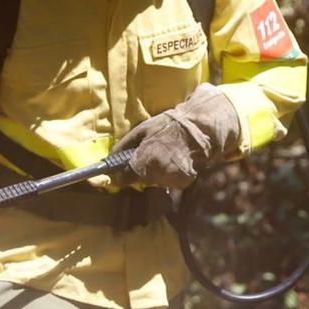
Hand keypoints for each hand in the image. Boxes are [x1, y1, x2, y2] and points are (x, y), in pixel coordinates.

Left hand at [116, 85, 242, 190]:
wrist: (200, 129)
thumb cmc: (168, 126)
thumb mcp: (142, 129)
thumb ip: (124, 146)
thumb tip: (108, 159)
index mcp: (145, 160)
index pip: (124, 179)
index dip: (120, 176)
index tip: (120, 172)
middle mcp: (157, 174)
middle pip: (140, 181)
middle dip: (139, 171)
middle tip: (148, 156)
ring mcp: (171, 180)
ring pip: (154, 182)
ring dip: (154, 173)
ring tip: (164, 155)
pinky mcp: (183, 183)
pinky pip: (168, 183)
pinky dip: (168, 175)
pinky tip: (174, 161)